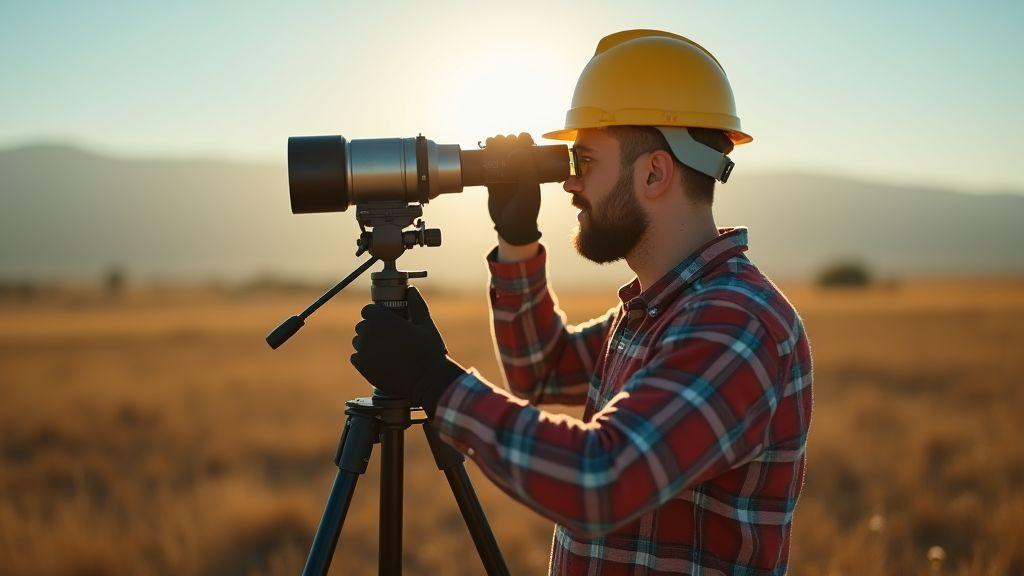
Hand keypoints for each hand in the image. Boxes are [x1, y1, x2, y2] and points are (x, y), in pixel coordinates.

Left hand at [350, 287, 463, 414]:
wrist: (428, 380)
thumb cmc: (429, 351)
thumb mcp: (426, 324)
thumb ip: (416, 305)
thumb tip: (411, 290)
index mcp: (382, 319)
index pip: (368, 311)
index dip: (377, 315)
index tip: (386, 322)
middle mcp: (369, 333)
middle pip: (362, 326)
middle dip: (373, 330)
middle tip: (390, 339)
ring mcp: (364, 351)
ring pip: (359, 342)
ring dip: (369, 344)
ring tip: (387, 352)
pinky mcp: (362, 367)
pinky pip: (356, 357)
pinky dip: (365, 359)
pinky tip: (381, 362)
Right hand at [485, 133, 541, 245]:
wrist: (511, 228)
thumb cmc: (525, 210)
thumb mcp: (529, 189)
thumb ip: (526, 171)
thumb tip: (518, 149)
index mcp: (532, 171)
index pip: (529, 150)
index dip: (525, 140)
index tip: (521, 137)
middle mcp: (519, 172)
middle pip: (512, 150)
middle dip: (507, 141)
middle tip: (503, 140)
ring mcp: (505, 177)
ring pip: (499, 156)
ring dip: (495, 146)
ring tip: (491, 141)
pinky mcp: (493, 184)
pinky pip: (487, 167)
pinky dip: (484, 158)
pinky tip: (481, 149)